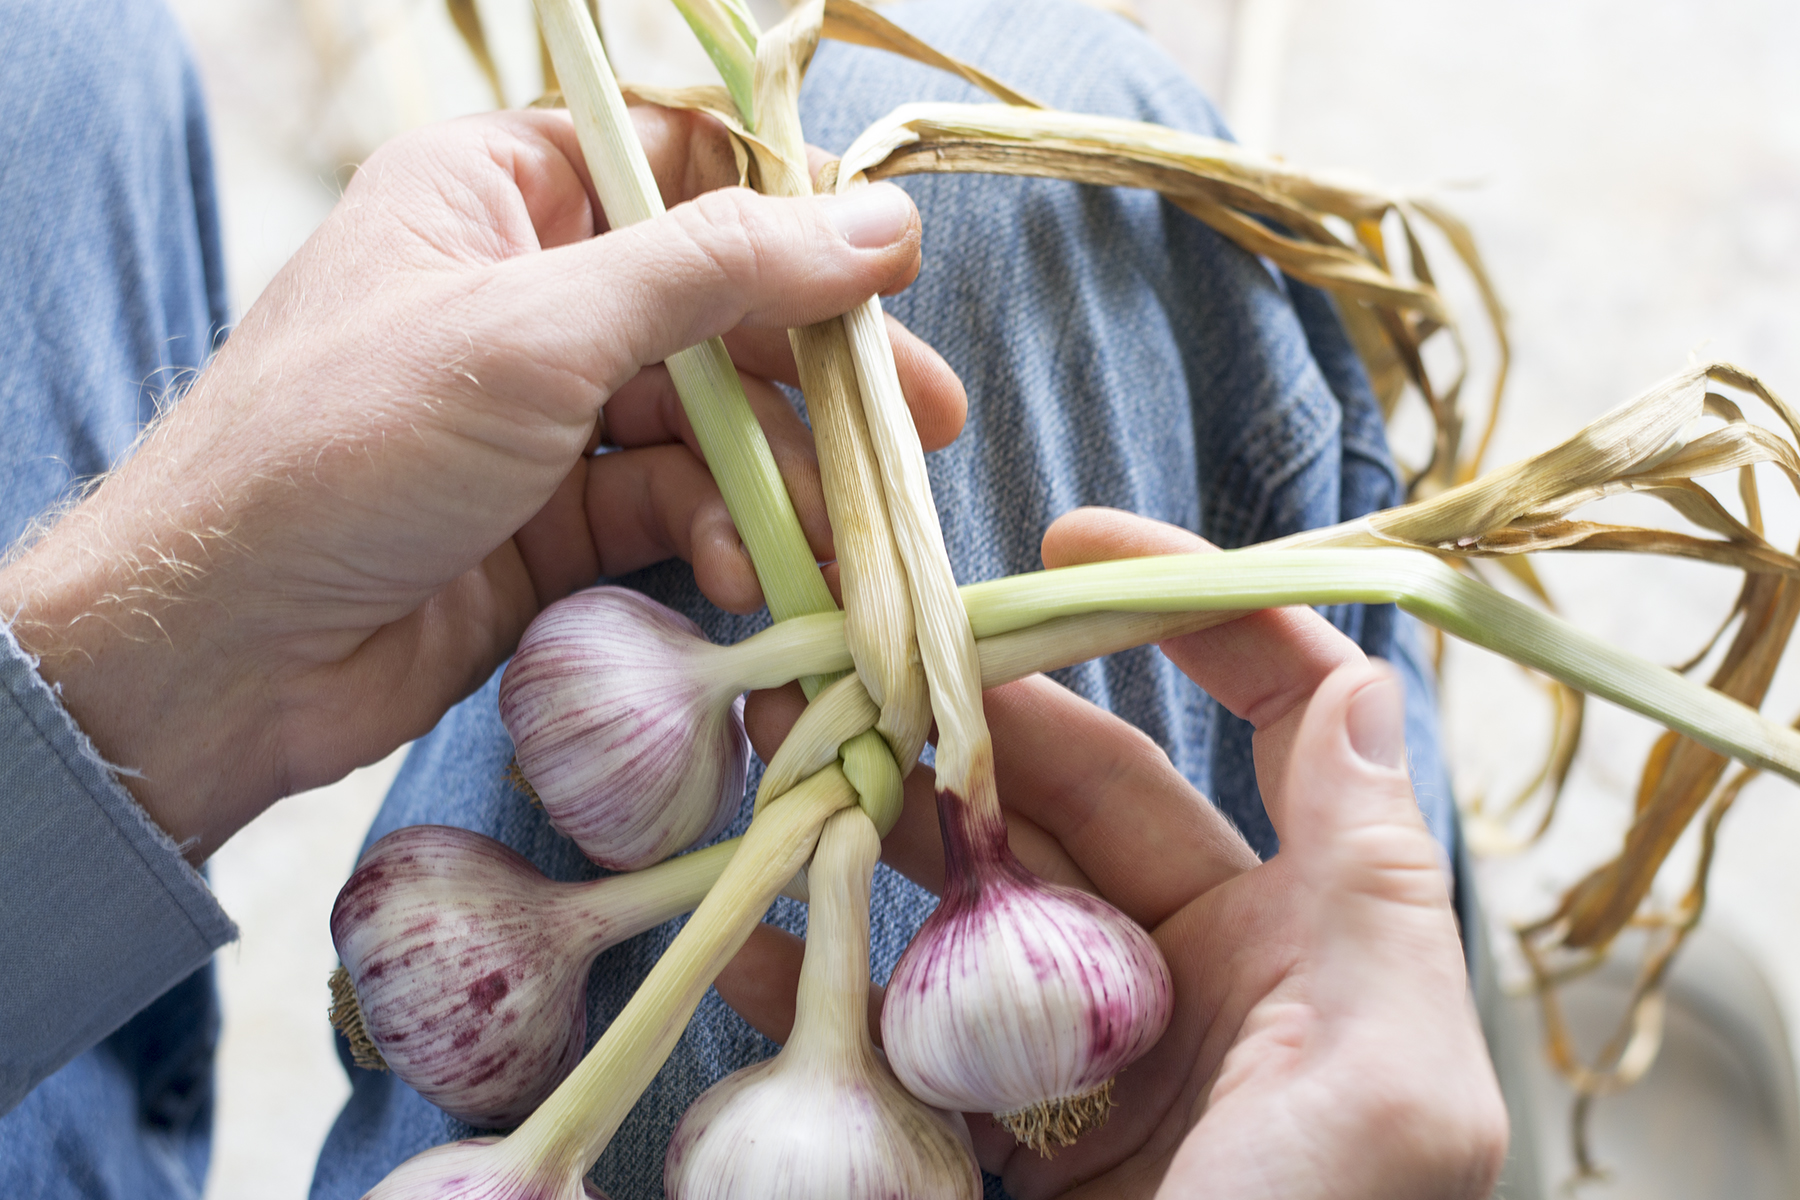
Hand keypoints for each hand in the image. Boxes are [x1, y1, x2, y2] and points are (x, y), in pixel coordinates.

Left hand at [0, 106, 963, 859]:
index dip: (791, 212)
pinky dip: (717, 541)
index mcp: (502, 190)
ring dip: (777, 484)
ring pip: (708, 425)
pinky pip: (672, 510)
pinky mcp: (555, 522)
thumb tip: (879, 227)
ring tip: (835, 547)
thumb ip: (716, 272)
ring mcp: (545, 414)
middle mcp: (532, 292)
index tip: (888, 275)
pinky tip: (742, 581)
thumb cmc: (346, 445)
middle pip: (718, 307)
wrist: (219, 654)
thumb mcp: (538, 330)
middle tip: (924, 429)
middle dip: (813, 376)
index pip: (683, 162)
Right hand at [726, 508, 1505, 1198]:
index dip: (1189, 611)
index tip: (1066, 546)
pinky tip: (767, 915)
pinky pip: (900, 1008)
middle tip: (853, 657)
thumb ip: (1377, 886)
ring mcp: (1075, 1049)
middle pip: (1081, 786)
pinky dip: (834, 956)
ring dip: (884, 813)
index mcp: (1310, 949)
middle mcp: (1194, 978)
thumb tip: (1363, 682)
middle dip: (972, 707)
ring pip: (973, 883)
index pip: (1278, 723)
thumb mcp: (1387, 1097)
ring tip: (785, 754)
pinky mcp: (980, 1126)